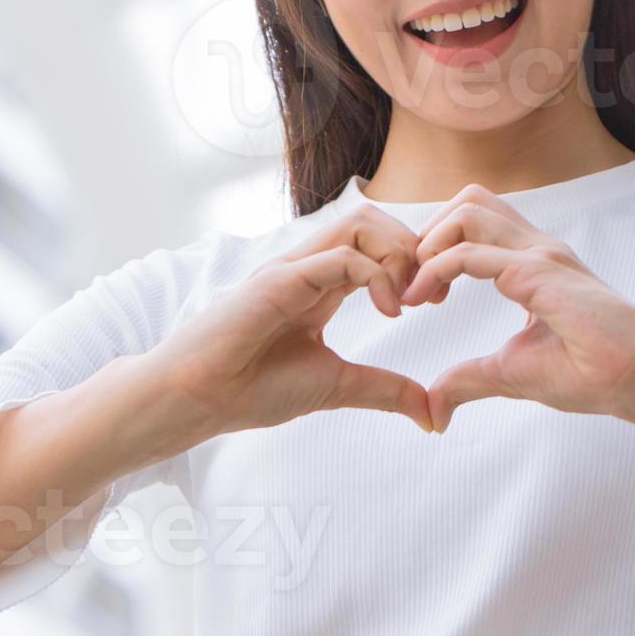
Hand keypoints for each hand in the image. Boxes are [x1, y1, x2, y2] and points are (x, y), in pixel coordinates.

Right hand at [151, 204, 434, 439]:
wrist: (200, 398)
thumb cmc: (255, 389)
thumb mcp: (338, 386)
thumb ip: (385, 391)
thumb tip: (434, 415)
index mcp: (322, 285)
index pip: (378, 243)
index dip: (416, 262)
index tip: (434, 302)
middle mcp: (309, 267)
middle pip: (374, 220)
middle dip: (416, 249)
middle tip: (431, 297)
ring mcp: (294, 268)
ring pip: (360, 223)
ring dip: (399, 254)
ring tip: (409, 301)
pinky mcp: (281, 278)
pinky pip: (342, 255)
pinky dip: (378, 277)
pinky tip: (389, 312)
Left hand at [399, 188, 634, 433]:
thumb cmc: (589, 373)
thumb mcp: (510, 374)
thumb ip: (469, 380)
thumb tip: (434, 408)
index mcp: (531, 262)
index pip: (474, 223)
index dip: (436, 249)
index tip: (418, 297)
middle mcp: (535, 248)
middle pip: (468, 201)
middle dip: (427, 233)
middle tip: (414, 284)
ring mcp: (540, 255)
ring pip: (467, 211)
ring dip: (428, 244)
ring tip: (416, 291)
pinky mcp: (540, 272)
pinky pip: (472, 253)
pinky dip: (436, 269)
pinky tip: (424, 299)